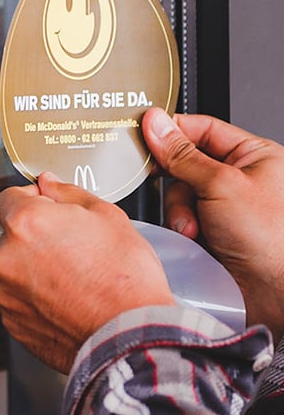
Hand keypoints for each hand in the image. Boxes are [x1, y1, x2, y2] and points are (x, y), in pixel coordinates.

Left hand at [0, 175, 173, 373]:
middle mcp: (6, 257)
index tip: (48, 208)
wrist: (131, 338)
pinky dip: (37, 299)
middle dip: (37, 237)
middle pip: (13, 235)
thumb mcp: (108, 217)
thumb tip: (49, 183)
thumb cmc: (125, 280)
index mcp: (25, 223)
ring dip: (36, 270)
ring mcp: (6, 292)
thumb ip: (68, 192)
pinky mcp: (12, 321)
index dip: (32, 199)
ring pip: (16, 269)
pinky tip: (67, 301)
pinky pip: (20, 300)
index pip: (9, 197)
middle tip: (74, 250)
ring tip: (75, 280)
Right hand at [143, 108, 283, 337]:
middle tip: (163, 182)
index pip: (202, 128)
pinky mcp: (211, 228)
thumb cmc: (271, 237)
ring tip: (193, 227)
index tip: (143, 133)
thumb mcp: (220, 184)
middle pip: (184, 161)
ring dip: (179, 210)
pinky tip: (193, 237)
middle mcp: (240, 177)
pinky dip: (181, 226)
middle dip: (175, 181)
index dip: (172, 130)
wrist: (274, 291)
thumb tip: (156, 124)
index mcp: (253, 155)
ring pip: (178, 192)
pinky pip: (180, 216)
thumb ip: (182, 154)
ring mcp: (224, 205)